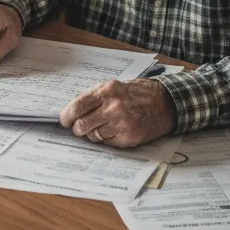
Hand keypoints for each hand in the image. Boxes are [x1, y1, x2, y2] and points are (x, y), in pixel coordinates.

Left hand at [59, 79, 175, 147]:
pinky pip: (107, 143)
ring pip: (93, 136)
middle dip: (78, 128)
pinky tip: (116, 130)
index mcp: (107, 90)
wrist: (165, 103)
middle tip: (80, 127)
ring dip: (94, 133)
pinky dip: (107, 138)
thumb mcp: (114, 87)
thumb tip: (71, 112)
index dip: (66, 116)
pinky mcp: (129, 138)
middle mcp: (114, 107)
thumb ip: (93, 97)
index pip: (77, 106)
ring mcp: (122, 123)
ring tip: (104, 125)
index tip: (64, 121)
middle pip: (82, 126)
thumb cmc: (137, 94)